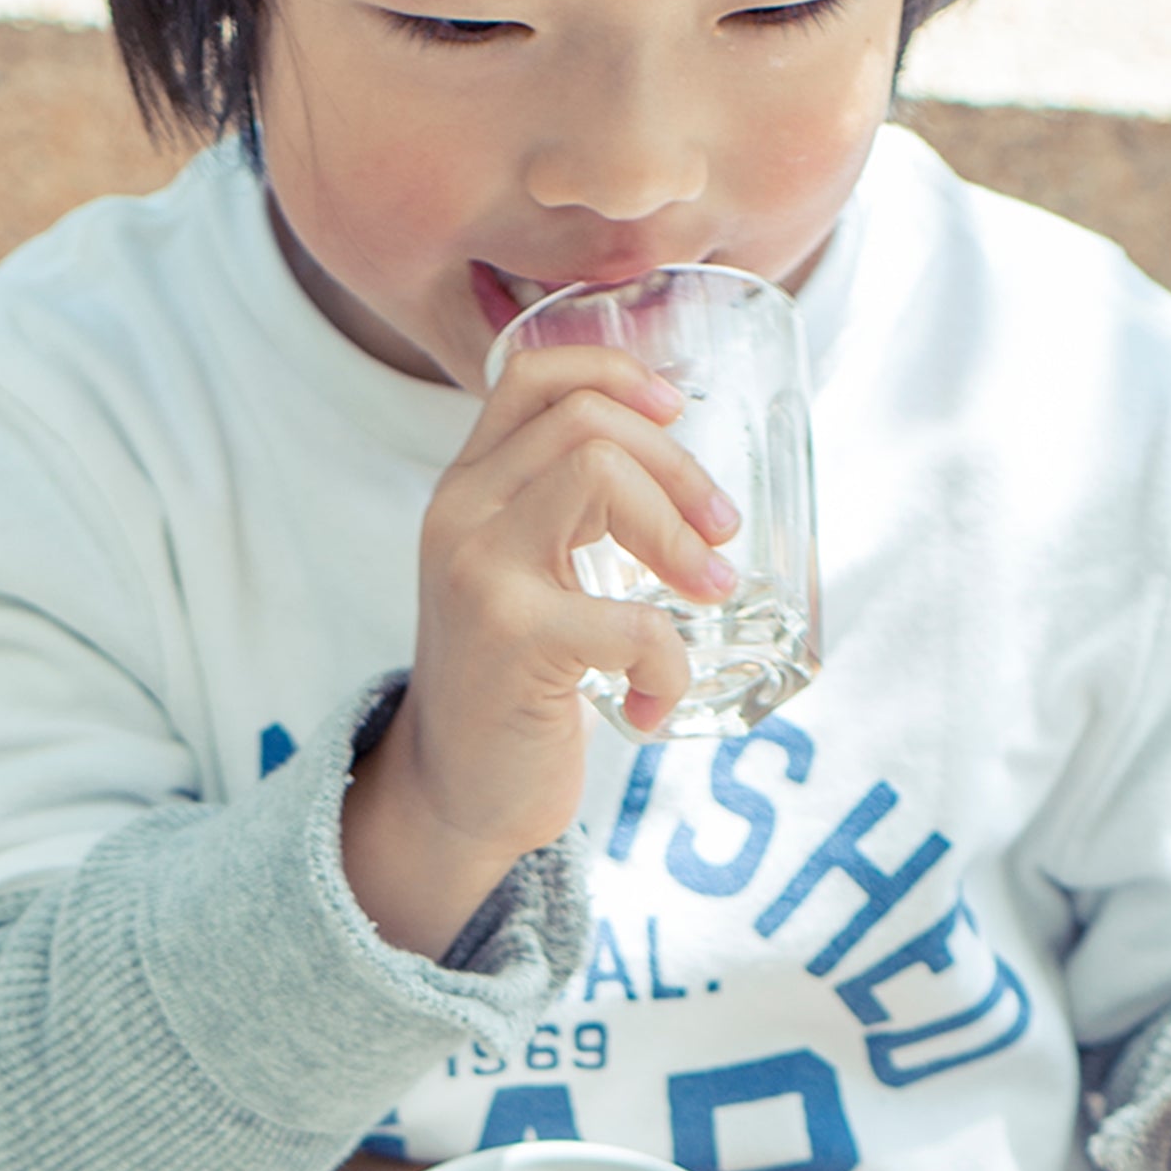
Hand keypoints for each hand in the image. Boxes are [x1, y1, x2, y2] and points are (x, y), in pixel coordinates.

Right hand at [342, 340, 737, 963]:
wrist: (451, 796)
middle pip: (588, 423)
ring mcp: (480, 572)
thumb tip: (682, 472)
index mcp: (468, 489)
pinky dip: (668, 662)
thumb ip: (560, 516)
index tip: (676, 415)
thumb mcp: (521, 577)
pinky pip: (630, 616)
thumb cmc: (509, 687)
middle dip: (679, 470)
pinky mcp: (514, 641)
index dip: (617, 374)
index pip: (534, 376)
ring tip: (709, 590)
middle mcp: (461, 514)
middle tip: (719, 535)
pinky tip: (654, 701)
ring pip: (600, 473)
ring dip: (680, 531)